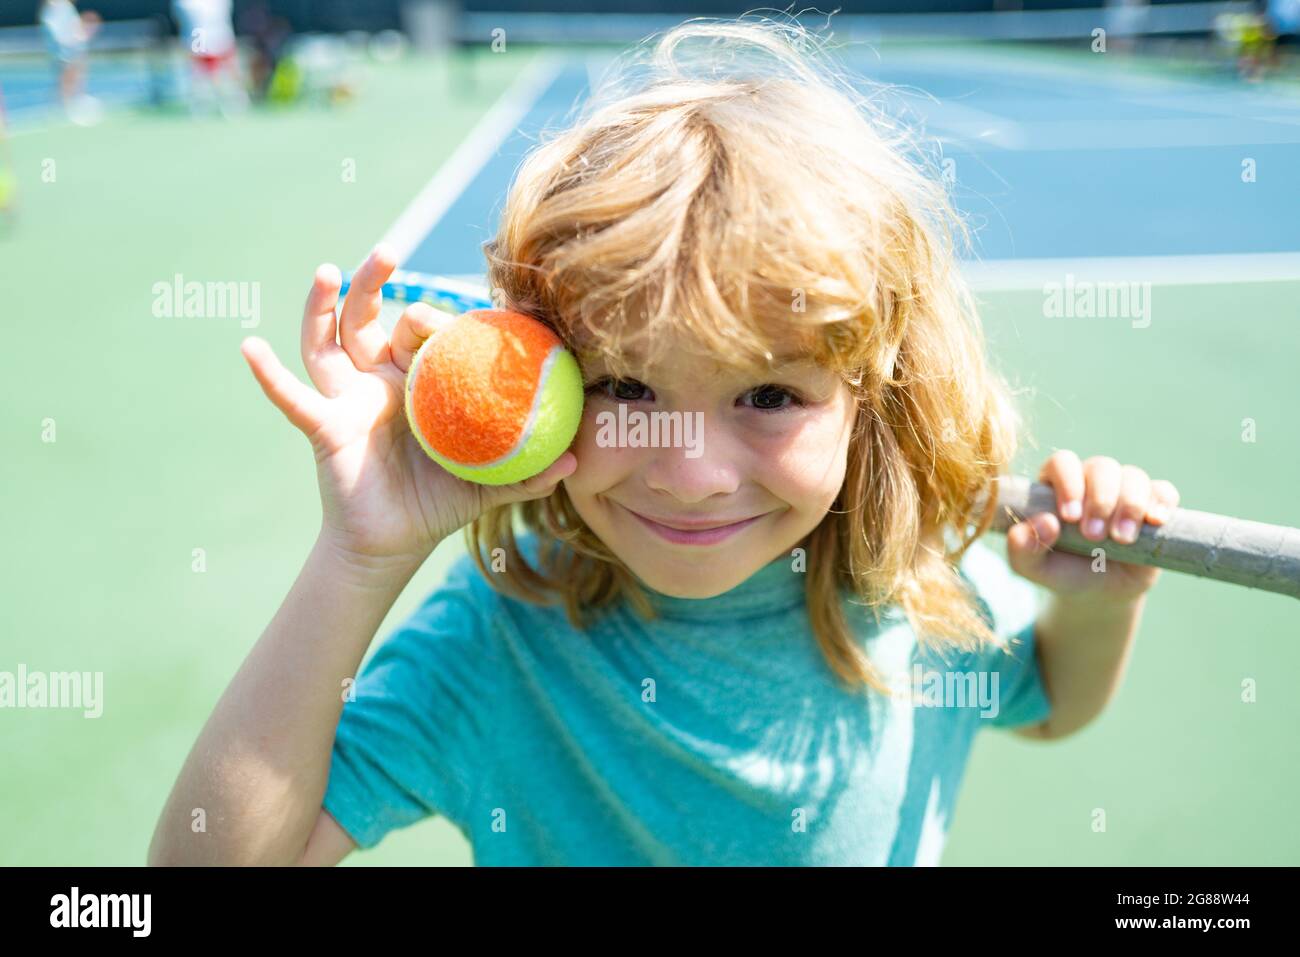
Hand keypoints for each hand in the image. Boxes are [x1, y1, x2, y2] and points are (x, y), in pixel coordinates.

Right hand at [240, 245, 576, 566]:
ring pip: (328, 340)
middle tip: (388, 250)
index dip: (431, 315)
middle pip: (368, 319)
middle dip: (373, 283)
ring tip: (328, 270)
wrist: (391, 544)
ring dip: (321, 304)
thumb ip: (529, 472)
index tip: (448, 304)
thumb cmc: (436, 503)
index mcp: (417, 384)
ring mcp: (346, 399)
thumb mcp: (487, 483)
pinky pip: (291, 396)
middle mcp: (377, 381)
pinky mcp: (323, 424)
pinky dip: (268, 374)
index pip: (420, 332)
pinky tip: (248, 347)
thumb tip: (577, 462)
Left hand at [1005, 451, 1179, 602]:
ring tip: (1121, 538)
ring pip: (1133, 476)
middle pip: (1101, 467)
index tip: (1069, 516)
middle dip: (1100, 500)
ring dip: (1130, 505)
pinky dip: (1161, 502)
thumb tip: (1044, 522)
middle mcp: (1091, 480)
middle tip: (1094, 535)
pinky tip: (1155, 521)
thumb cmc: (1060, 571)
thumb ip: (1022, 548)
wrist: (1098, 592)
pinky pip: (1163, 491)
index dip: (1068, 484)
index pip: (1062, 463)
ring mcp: (1124, 490)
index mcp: (1056, 485)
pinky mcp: (1153, 504)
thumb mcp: (1033, 567)